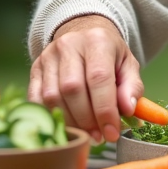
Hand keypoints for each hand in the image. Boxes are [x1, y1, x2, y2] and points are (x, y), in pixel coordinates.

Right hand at [28, 14, 143, 143]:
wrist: (82, 32)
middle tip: (99, 136)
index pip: (98, 78)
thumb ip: (132, 87)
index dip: (104, 110)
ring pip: (53, 96)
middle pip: (72, 89)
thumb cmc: (109, 54)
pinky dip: (51, 117)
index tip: (112, 132)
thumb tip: (128, 109)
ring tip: (86, 133)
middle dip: (87, 120)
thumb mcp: (128, 65)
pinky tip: (67, 125)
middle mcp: (69, 45)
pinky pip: (37, 99)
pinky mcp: (35, 68)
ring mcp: (48, 56)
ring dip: (70, 122)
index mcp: (97, 41)